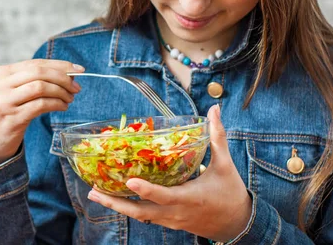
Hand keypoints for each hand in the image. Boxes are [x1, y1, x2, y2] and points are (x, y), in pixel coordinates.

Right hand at [0, 59, 83, 170]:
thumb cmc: (6, 114)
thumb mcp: (12, 92)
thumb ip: (32, 80)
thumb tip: (68, 73)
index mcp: (1, 73)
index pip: (35, 63)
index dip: (60, 65)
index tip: (78, 69)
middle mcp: (0, 85)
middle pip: (39, 72)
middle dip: (63, 78)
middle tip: (76, 87)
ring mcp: (4, 102)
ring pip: (41, 87)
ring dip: (61, 92)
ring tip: (69, 99)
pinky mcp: (12, 119)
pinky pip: (41, 105)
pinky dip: (56, 104)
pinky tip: (62, 107)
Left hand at [87, 105, 251, 241]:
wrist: (238, 224)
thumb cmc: (231, 193)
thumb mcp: (225, 165)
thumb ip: (217, 136)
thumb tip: (214, 109)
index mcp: (189, 198)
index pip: (164, 195)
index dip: (146, 189)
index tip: (129, 180)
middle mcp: (176, 212)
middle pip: (141, 211)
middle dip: (115, 204)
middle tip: (94, 191)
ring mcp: (170, 219)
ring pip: (139, 216)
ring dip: (117, 206)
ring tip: (95, 194)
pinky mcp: (168, 221)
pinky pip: (145, 216)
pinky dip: (128, 208)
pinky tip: (114, 198)